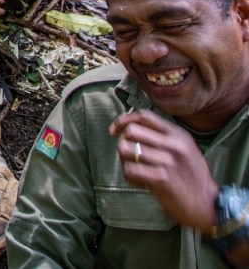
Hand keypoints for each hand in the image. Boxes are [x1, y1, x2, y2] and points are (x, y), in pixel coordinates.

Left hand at [110, 110, 218, 231]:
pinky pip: (130, 170)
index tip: (114, 131)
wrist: (208, 205)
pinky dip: (130, 177)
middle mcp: (174, 144)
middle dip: (123, 142)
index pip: (145, 116)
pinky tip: (141, 183)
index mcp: (178, 134)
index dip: (124, 120)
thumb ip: (163, 137)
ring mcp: (168, 160)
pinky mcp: (161, 178)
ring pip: (126, 149)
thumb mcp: (185, 149)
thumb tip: (130, 126)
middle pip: (131, 131)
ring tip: (135, 170)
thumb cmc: (192, 177)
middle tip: (129, 157)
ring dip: (124, 161)